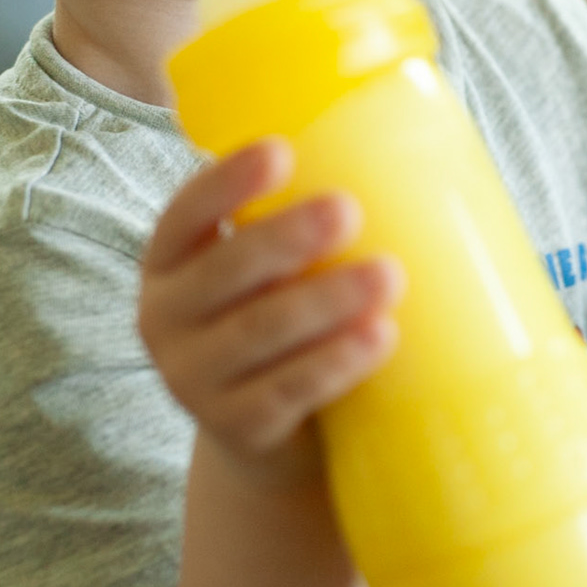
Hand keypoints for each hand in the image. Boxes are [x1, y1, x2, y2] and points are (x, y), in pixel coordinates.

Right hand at [137, 139, 402, 481]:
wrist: (276, 436)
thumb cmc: (286, 322)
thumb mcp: (277, 272)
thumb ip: (309, 228)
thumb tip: (420, 161)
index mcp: (172, 261)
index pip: (187, 212)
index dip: (227, 182)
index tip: (281, 150)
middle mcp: (165, 317)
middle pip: (226, 269)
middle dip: (288, 237)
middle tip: (349, 209)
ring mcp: (193, 379)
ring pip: (261, 331)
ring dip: (327, 300)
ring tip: (389, 275)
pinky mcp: (236, 429)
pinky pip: (286, 392)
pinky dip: (335, 363)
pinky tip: (379, 337)